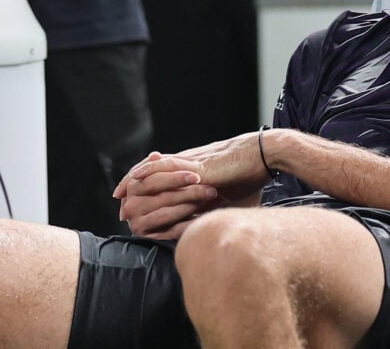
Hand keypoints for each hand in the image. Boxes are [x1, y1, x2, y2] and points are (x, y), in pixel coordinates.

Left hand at [115, 133, 271, 238]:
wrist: (266, 156)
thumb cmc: (254, 177)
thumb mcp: (234, 200)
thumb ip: (219, 213)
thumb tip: (214, 232)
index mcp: (196, 172)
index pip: (163, 180)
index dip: (146, 193)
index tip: (134, 210)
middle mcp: (190, 165)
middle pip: (152, 174)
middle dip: (133, 193)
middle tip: (123, 212)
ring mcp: (192, 164)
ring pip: (154, 171)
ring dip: (136, 186)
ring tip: (123, 200)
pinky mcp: (198, 166)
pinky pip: (168, 168)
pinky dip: (148, 172)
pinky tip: (135, 181)